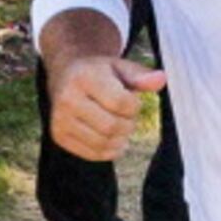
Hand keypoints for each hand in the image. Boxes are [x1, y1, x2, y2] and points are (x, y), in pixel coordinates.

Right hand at [47, 52, 165, 160]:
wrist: (66, 76)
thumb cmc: (98, 72)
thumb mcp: (119, 66)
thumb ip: (140, 75)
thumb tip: (161, 79)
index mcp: (84, 77)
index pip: (120, 103)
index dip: (134, 107)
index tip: (132, 102)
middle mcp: (67, 99)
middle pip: (111, 126)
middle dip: (128, 125)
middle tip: (127, 116)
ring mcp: (60, 120)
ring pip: (102, 143)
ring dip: (120, 140)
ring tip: (120, 127)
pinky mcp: (59, 136)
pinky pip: (92, 154)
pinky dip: (109, 151)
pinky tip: (112, 139)